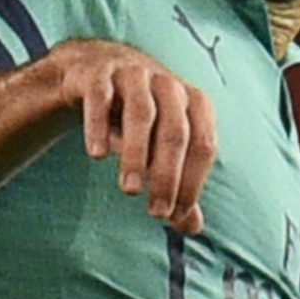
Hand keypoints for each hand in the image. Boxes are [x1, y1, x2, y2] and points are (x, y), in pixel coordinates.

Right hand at [47, 39, 215, 234]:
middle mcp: (167, 84)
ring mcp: (133, 73)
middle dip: (167, 175)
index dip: (193, 183)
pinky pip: (101, 96)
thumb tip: (194, 227)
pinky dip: (99, 125)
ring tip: (129, 190)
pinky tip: (97, 155)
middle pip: (175, 131)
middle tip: (156, 213)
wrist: (96, 71)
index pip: (203, 145)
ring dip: (137, 153)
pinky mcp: (99, 72)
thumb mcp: (159, 147)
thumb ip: (177, 182)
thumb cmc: (138, 117)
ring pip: (141, 112)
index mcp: (192, 102)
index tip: (176, 215)